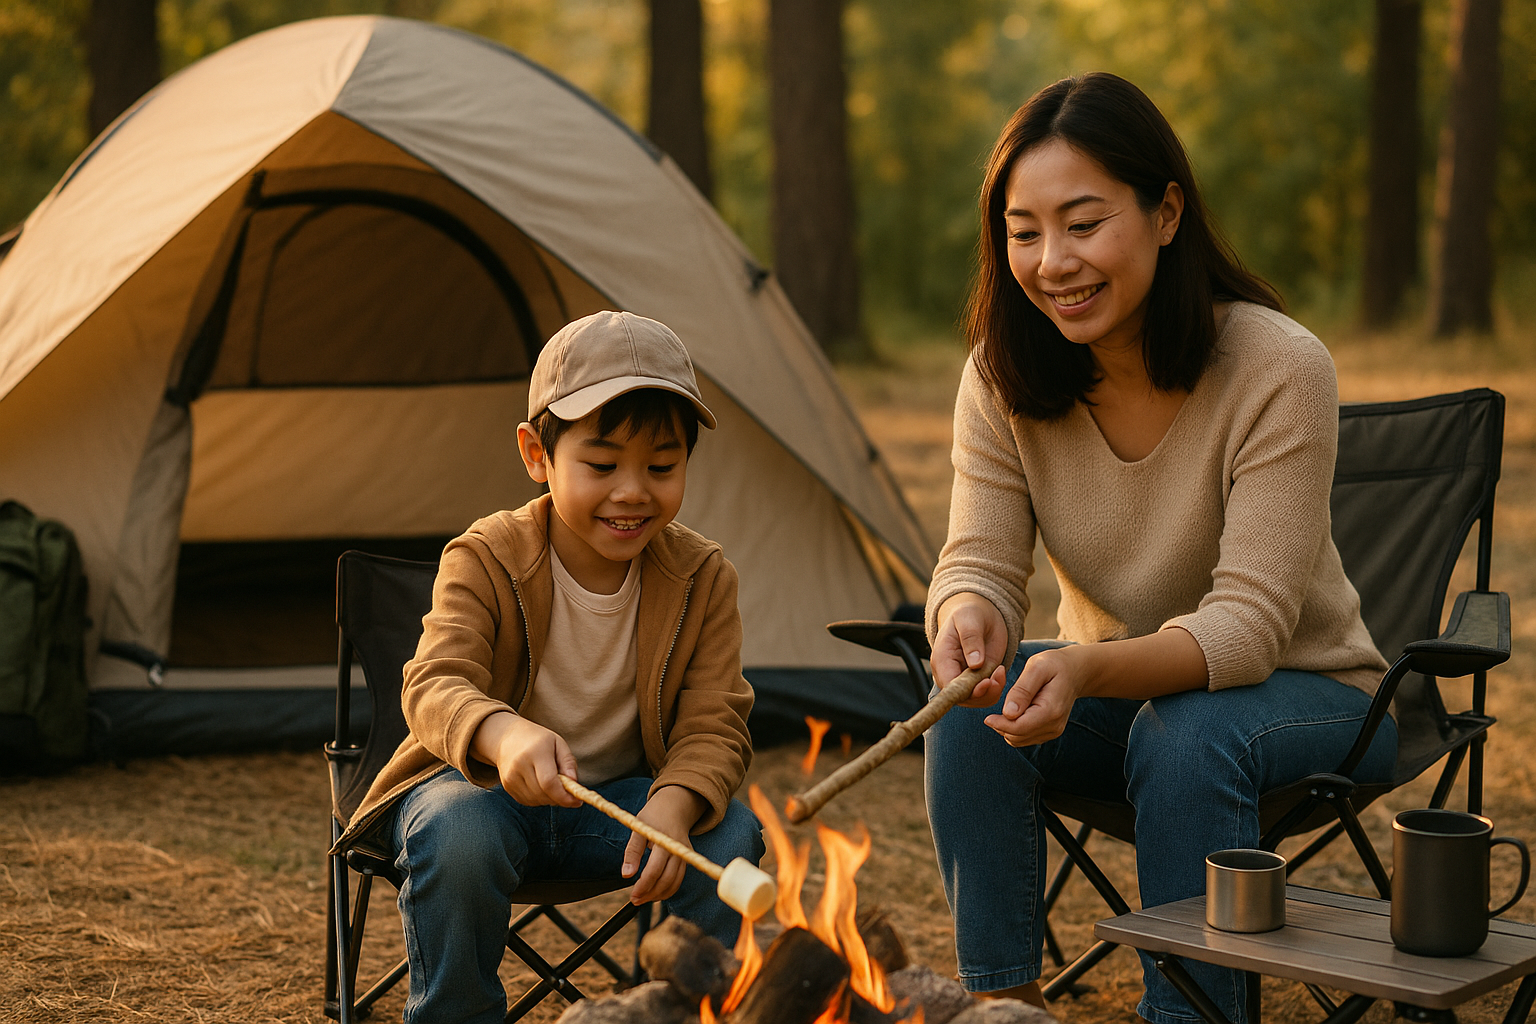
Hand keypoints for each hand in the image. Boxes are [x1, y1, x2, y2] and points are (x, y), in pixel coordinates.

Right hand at [471, 712, 581, 806]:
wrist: (507, 737)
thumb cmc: (538, 739)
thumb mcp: (558, 743)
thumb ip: (568, 763)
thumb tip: (574, 782)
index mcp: (535, 752)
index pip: (549, 782)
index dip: (563, 796)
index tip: (577, 801)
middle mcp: (520, 765)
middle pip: (542, 794)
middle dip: (559, 799)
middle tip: (569, 794)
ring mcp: (510, 777)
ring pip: (535, 800)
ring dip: (549, 799)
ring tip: (554, 785)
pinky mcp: (506, 785)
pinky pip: (527, 801)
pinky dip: (538, 799)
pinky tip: (541, 786)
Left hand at [624, 786, 706, 904]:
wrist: (675, 806)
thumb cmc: (653, 816)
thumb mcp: (638, 827)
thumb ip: (633, 851)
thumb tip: (626, 874)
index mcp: (664, 841)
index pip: (654, 869)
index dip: (643, 885)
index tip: (632, 895)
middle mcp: (677, 849)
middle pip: (667, 879)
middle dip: (650, 894)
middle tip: (635, 900)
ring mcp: (684, 855)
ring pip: (675, 882)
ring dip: (659, 895)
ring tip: (643, 899)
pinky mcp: (687, 859)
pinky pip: (679, 879)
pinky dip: (668, 890)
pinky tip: (656, 893)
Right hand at [931, 593, 1008, 707]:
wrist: (979, 614)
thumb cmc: (970, 613)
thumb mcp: (969, 619)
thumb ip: (971, 639)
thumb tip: (975, 663)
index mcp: (942, 659)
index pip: (948, 686)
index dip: (966, 690)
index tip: (986, 682)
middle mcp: (949, 674)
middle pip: (961, 698)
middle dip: (982, 693)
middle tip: (998, 677)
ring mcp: (963, 680)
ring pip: (975, 701)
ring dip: (991, 692)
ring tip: (1000, 672)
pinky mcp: (977, 682)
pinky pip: (985, 696)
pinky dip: (996, 690)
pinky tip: (1000, 673)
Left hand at [984, 644, 1087, 746]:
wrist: (1074, 671)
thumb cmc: (1054, 665)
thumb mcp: (1036, 667)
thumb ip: (1022, 690)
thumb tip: (1008, 713)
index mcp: (1051, 710)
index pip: (1019, 728)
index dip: (999, 724)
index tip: (987, 716)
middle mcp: (1054, 725)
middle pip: (1017, 736)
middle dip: (1001, 726)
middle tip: (993, 709)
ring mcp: (1053, 731)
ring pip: (1019, 740)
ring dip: (1006, 728)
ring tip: (1005, 708)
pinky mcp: (1049, 731)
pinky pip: (1025, 737)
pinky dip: (1014, 729)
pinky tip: (1014, 713)